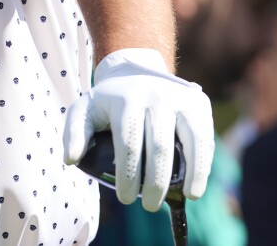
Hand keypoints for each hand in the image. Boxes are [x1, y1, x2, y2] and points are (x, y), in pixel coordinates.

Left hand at [63, 49, 213, 210]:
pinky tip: (197, 186)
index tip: (126, 199)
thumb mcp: (85, 110)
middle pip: (159, 147)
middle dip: (155, 183)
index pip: (129, 145)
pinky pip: (205, 137)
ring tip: (186, 197)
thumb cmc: (109, 101)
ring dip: (191, 174)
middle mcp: (155, 95)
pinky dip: (204, 163)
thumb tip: (71, 159)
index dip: (128, 176)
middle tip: (149, 206)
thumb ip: (74, 133)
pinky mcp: (198, 103)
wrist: (136, 70)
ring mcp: (179, 98)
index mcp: (126, 99)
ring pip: (190, 141)